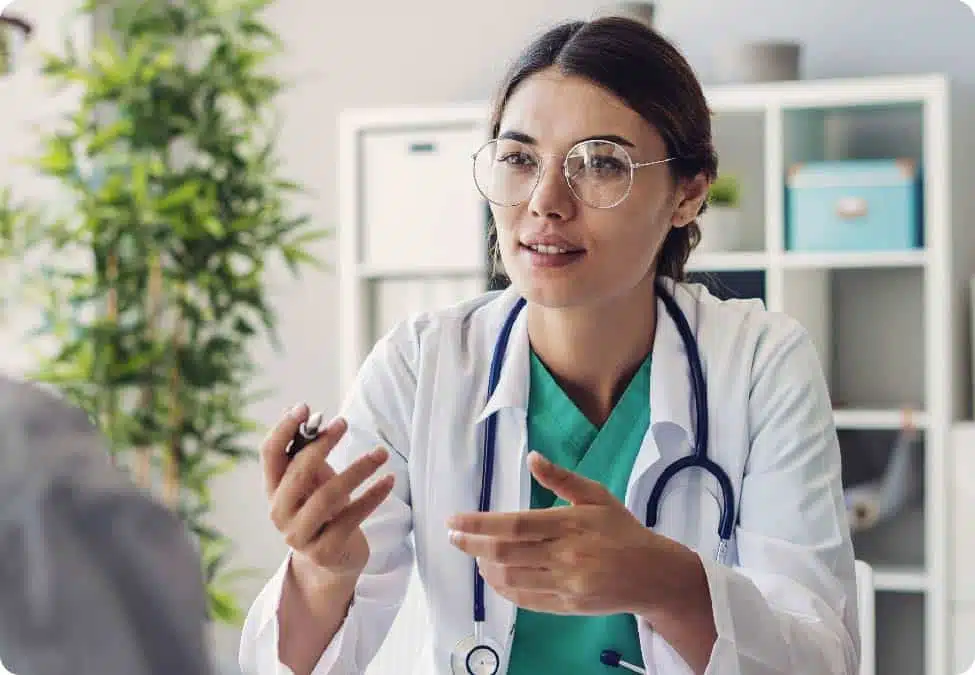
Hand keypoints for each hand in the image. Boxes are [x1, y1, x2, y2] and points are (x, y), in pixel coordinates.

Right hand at [263, 403, 394, 581]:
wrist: (334, 560)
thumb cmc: (324, 509)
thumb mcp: (314, 478)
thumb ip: (304, 448)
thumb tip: (294, 408)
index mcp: (273, 489)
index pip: (269, 455)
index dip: (283, 429)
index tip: (305, 407)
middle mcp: (280, 513)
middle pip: (298, 473)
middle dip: (322, 445)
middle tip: (343, 423)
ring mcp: (300, 535)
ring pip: (327, 496)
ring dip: (357, 470)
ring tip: (382, 453)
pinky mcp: (325, 551)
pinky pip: (351, 518)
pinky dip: (373, 497)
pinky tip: (389, 480)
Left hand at [447, 451, 679, 615]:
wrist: (653, 574)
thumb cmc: (621, 529)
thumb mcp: (597, 495)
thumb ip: (562, 478)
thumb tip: (533, 458)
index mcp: (570, 524)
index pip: (515, 524)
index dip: (479, 523)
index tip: (455, 519)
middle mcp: (565, 556)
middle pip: (505, 553)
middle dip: (471, 544)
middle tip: (453, 536)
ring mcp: (565, 584)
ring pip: (510, 578)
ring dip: (484, 566)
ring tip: (475, 552)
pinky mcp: (566, 606)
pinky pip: (524, 599)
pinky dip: (502, 588)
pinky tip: (493, 575)